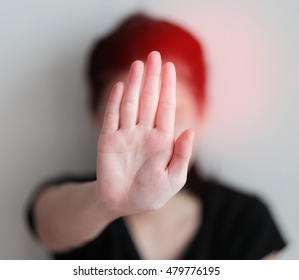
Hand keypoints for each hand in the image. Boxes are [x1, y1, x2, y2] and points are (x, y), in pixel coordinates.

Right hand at [96, 51, 193, 214]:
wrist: (123, 205)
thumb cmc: (151, 194)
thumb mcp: (174, 180)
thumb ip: (182, 155)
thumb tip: (191, 130)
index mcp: (162, 140)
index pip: (166, 107)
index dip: (168, 87)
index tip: (169, 67)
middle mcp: (144, 132)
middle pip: (149, 99)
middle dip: (152, 78)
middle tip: (154, 55)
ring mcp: (126, 134)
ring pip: (130, 103)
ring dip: (133, 84)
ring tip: (138, 64)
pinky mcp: (108, 140)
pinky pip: (111, 117)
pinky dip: (114, 102)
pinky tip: (119, 86)